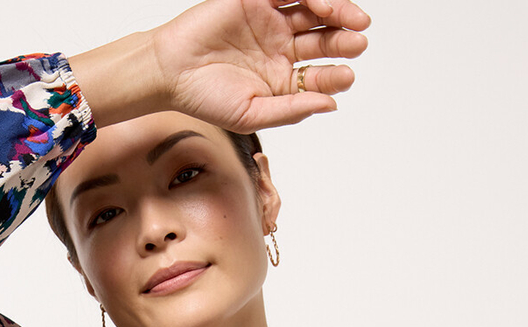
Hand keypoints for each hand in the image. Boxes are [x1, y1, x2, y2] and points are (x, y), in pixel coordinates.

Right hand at [151, 0, 369, 131]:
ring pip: (314, 11)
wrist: (170, 70)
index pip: (316, 75)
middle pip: (322, 39)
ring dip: (337, 12)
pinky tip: (323, 3)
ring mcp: (271, 21)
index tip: (346, 77)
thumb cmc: (203, 97)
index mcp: (279, 79)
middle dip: (343, 40)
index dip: (335, 75)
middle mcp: (279, 48)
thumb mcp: (251, 115)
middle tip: (358, 42)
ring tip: (354, 21)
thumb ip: (291, 110)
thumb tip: (331, 105)